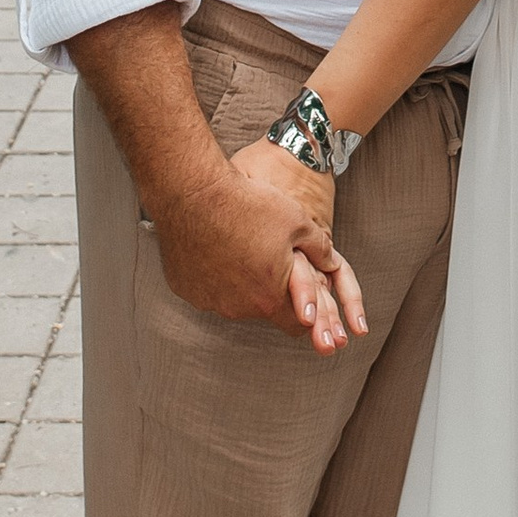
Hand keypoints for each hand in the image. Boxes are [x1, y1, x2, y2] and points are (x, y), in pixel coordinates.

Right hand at [150, 136, 363, 341]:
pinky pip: (207, 289)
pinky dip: (215, 276)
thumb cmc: (246, 205)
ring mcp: (209, 300)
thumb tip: (331, 261)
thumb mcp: (297, 222)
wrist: (194, 192)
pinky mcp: (186, 290)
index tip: (306, 300)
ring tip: (242, 247)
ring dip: (242, 283)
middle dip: (272, 292)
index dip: (306, 311)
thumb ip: (319, 249)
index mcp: (270, 297)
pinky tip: (216, 249)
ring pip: (235, 300)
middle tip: (270, 261)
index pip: (297, 324)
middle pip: (264, 310)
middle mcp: (238, 307)